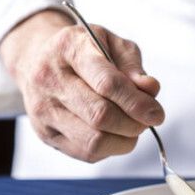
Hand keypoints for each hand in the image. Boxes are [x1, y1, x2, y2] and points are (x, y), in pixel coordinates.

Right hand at [0, 9, 163, 161]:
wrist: (38, 58)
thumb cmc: (82, 50)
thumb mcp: (110, 41)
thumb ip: (132, 64)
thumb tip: (150, 89)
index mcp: (69, 48)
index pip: (107, 83)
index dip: (136, 102)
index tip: (156, 112)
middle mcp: (49, 79)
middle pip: (100, 115)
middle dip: (134, 123)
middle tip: (148, 119)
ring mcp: (43, 109)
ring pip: (93, 140)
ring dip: (124, 139)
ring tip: (133, 126)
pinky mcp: (45, 133)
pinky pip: (85, 153)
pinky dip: (110, 148)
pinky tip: (115, 133)